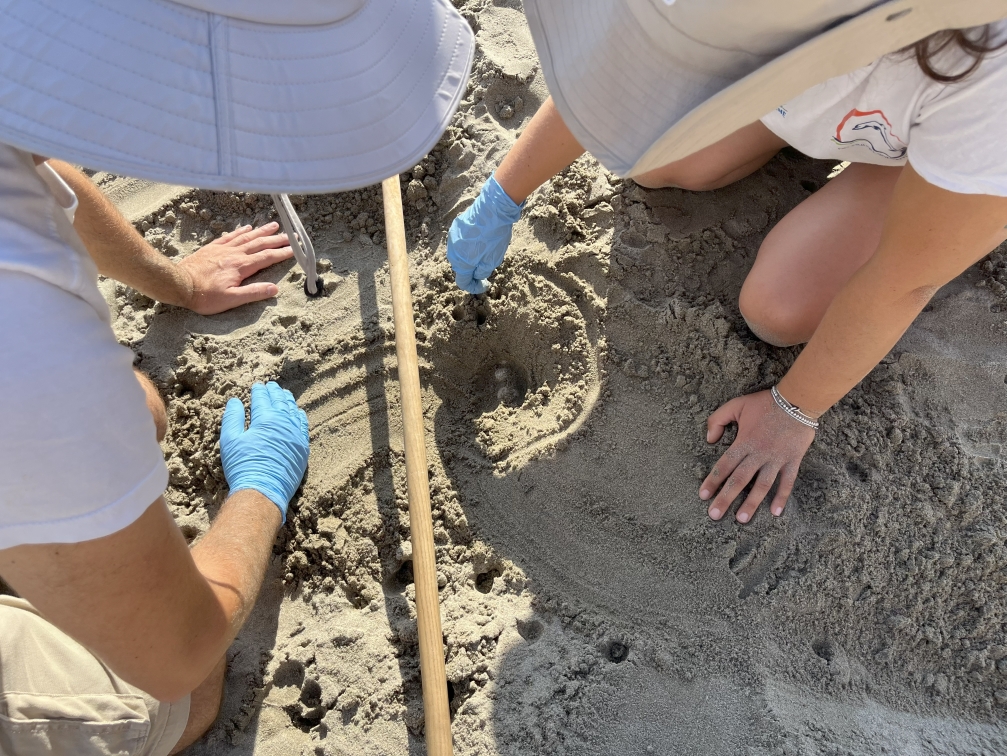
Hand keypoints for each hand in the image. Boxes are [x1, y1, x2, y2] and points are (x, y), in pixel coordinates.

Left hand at [178, 223, 292, 314]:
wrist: (178, 284)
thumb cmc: (204, 296)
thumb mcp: (231, 300)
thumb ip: (253, 293)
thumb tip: (274, 289)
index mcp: (241, 266)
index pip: (267, 257)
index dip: (283, 253)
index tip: (296, 249)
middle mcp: (234, 254)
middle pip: (260, 243)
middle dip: (277, 239)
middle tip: (292, 235)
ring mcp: (223, 249)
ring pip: (247, 237)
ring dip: (262, 231)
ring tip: (274, 225)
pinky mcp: (212, 248)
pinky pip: (230, 236)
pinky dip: (241, 231)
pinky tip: (247, 227)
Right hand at [220, 382, 308, 521]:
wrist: (263, 490)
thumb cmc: (243, 465)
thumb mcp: (230, 440)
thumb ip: (233, 418)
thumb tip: (235, 401)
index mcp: (265, 419)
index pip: (262, 399)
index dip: (259, 391)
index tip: (257, 386)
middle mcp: (284, 423)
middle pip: (280, 402)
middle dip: (274, 392)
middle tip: (272, 385)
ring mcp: (296, 435)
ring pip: (293, 412)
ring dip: (288, 401)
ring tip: (284, 394)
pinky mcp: (303, 448)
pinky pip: (303, 426)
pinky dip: (300, 417)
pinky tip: (298, 412)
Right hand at [446, 173, 523, 293]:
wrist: (493, 209)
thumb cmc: (494, 236)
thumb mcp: (493, 259)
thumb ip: (482, 272)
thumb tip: (477, 276)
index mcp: (462, 263)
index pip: (463, 282)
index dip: (474, 287)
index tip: (484, 285)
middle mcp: (453, 252)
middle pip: (460, 268)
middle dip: (471, 271)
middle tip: (485, 268)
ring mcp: (453, 238)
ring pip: (459, 255)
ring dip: (469, 258)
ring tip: (483, 253)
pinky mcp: (456, 227)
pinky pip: (459, 243)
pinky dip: (467, 246)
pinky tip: (479, 240)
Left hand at [699, 390, 815, 522]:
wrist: (798, 400)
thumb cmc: (765, 403)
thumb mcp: (736, 405)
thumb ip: (718, 419)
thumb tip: (709, 440)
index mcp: (744, 441)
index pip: (724, 465)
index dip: (712, 481)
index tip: (703, 495)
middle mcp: (759, 454)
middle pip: (739, 480)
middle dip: (725, 498)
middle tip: (714, 515)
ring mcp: (777, 459)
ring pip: (762, 485)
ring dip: (752, 503)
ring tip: (741, 519)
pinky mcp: (793, 461)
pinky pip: (787, 482)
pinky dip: (782, 497)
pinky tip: (776, 512)